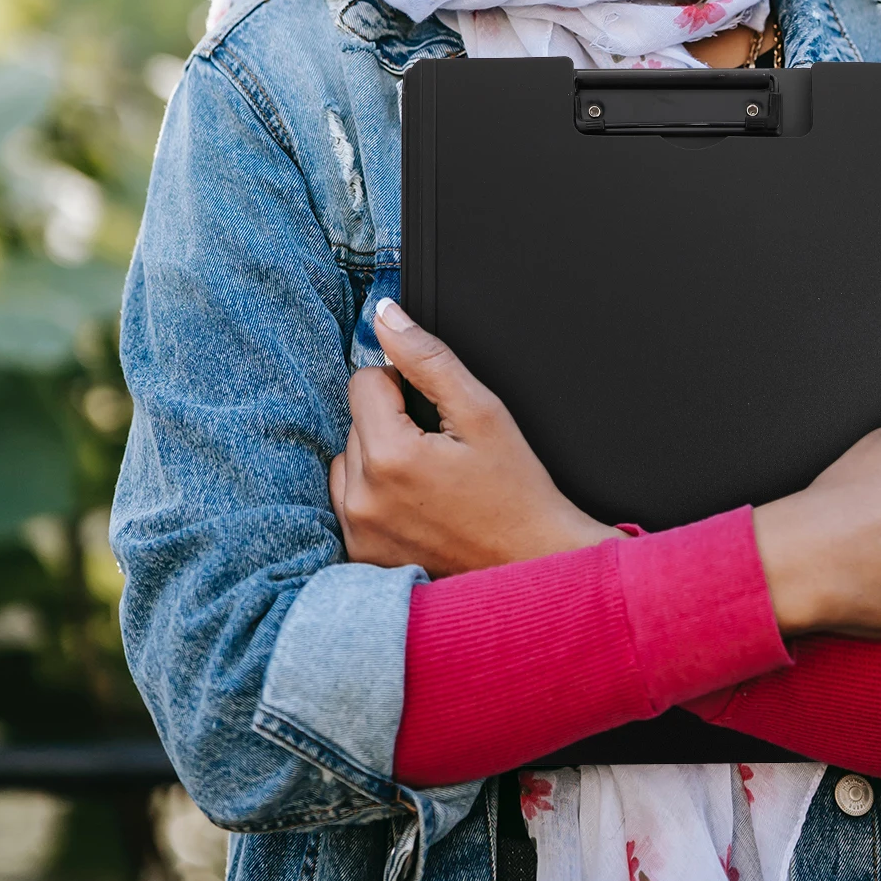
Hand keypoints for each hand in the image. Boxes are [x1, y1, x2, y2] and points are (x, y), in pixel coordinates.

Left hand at [328, 300, 617, 573]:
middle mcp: (363, 498)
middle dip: (395, 424)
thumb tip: (387, 317)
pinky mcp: (360, 555)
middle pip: (357, 421)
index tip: (437, 415)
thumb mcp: (482, 411)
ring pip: (349, 459)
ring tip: (430, 479)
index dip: (404, 386)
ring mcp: (358, 531)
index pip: (364, 382)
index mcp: (390, 456)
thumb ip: (427, 358)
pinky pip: (349, 501)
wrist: (531, 563)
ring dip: (380, 459)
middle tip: (443, 452)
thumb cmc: (516, 493)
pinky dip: (376, 495)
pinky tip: (417, 505)